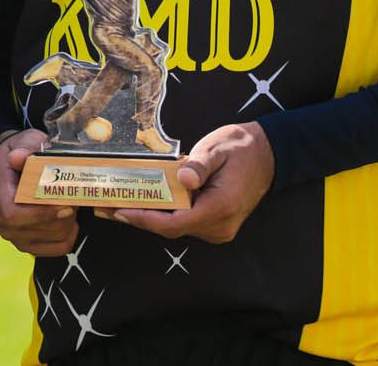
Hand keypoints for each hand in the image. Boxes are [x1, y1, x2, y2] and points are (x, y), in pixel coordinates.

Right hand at [0, 129, 77, 255]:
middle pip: (41, 228)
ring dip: (70, 220)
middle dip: (66, 213)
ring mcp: (15, 236)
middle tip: (76, 195)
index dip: (43, 213)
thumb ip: (25, 148)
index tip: (67, 203)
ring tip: (71, 202)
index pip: (15, 215)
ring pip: (55, 237)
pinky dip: (70, 234)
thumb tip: (18, 157)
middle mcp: (2, 220)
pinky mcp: (29, 245)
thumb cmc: (21, 153)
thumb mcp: (24, 142)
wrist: (12, 167)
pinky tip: (69, 218)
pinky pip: (59, 248)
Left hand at [96, 122, 273, 242]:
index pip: (174, 223)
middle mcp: (219, 226)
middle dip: (139, 218)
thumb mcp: (217, 149)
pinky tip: (145, 201)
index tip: (120, 211)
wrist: (269, 155)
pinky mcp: (216, 224)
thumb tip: (183, 178)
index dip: (144, 219)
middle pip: (171, 228)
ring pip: (176, 227)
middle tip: (108, 206)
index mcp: (219, 208)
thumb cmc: (241, 148)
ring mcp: (218, 229)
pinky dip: (164, 213)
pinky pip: (185, 222)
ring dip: (149, 216)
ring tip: (120, 203)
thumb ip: (198, 165)